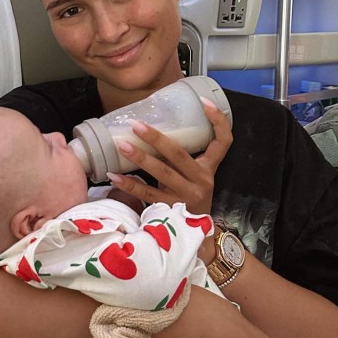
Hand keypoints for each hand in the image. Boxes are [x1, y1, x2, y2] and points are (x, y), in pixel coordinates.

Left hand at [108, 98, 231, 214]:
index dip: (217, 121)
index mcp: (209, 168)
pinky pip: (147, 194)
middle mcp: (201, 180)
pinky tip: (114, 176)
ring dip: (139, 157)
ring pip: (161, 173)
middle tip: (135, 124)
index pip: (224, 141)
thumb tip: (148, 132)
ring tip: (121, 144)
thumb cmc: (190, 197)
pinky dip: (129, 184)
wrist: (197, 235)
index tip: (204, 102)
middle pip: (179, 154)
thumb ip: (179, 159)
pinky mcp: (172, 210)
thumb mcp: (193, 177)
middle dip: (155, 137)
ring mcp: (186, 196)